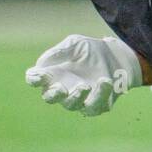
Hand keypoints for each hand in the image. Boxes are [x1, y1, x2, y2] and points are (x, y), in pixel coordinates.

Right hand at [25, 34, 142, 115]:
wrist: (117, 57)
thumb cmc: (91, 50)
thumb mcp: (75, 44)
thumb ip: (59, 52)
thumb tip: (41, 64)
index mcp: (52, 74)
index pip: (35, 80)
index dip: (34, 79)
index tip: (40, 76)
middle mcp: (62, 89)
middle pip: (50, 98)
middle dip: (54, 95)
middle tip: (61, 88)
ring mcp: (79, 99)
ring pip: (71, 105)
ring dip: (77, 96)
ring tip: (85, 85)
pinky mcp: (97, 105)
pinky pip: (94, 107)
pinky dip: (100, 95)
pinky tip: (105, 82)